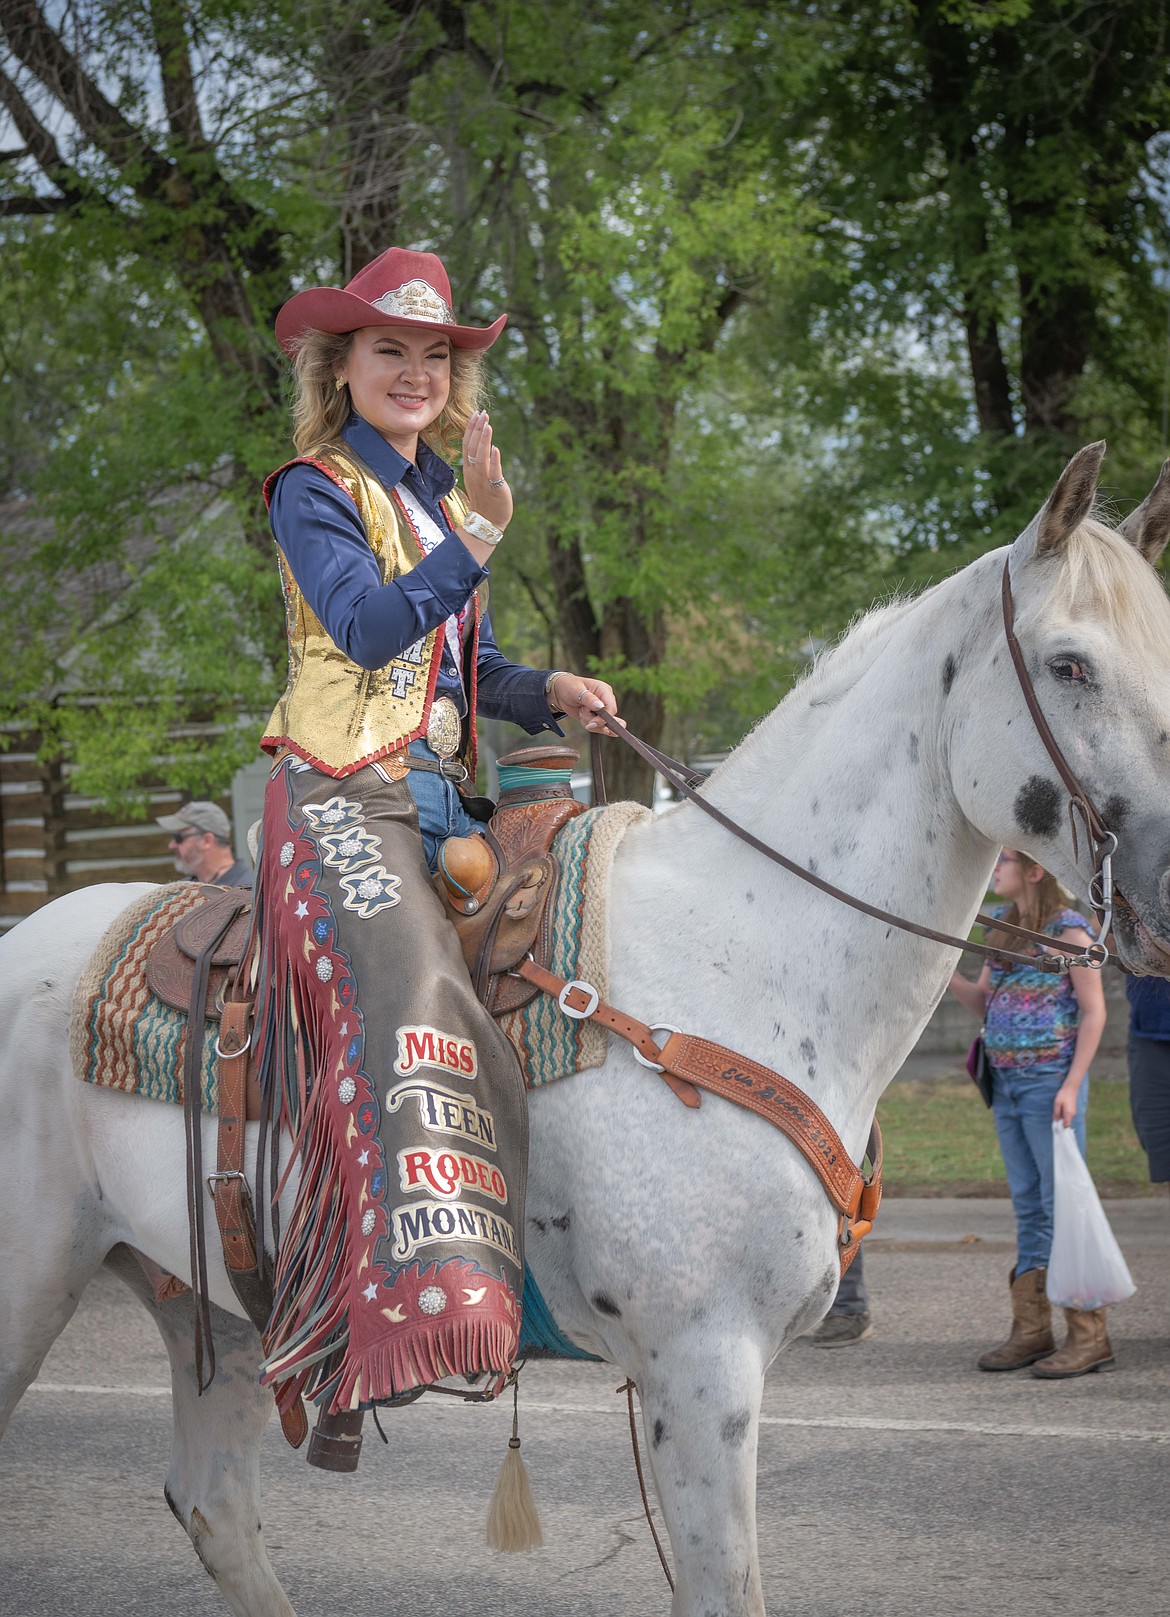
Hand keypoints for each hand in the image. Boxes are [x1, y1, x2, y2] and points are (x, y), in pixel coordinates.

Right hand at [461, 410, 512, 531]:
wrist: (487, 522)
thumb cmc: (485, 500)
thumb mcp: (479, 478)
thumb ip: (482, 463)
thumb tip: (490, 447)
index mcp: (470, 469)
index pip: (467, 445)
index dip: (470, 429)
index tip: (475, 414)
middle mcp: (474, 472)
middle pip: (473, 447)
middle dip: (477, 429)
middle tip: (482, 413)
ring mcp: (483, 480)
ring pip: (481, 457)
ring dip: (484, 440)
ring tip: (487, 424)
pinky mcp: (494, 488)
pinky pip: (493, 473)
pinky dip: (494, 460)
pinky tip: (496, 448)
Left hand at [550, 673, 619, 731]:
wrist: (561, 692)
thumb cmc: (569, 686)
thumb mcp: (577, 691)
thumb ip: (589, 699)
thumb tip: (600, 707)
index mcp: (604, 690)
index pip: (611, 708)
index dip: (604, 718)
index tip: (592, 723)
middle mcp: (605, 700)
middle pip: (608, 719)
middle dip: (594, 721)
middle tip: (582, 715)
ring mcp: (602, 709)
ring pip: (602, 725)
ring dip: (589, 723)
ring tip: (581, 712)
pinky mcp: (597, 716)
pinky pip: (598, 727)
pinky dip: (591, 727)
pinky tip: (591, 723)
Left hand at [1053, 1081, 1079, 1127]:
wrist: (1070, 1088)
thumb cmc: (1063, 1095)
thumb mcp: (1057, 1104)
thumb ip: (1056, 1113)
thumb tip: (1055, 1121)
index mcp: (1068, 1114)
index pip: (1066, 1126)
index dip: (1061, 1128)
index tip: (1055, 1127)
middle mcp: (1072, 1115)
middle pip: (1066, 1123)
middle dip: (1060, 1123)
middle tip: (1054, 1119)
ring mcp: (1073, 1112)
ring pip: (1066, 1119)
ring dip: (1061, 1118)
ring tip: (1055, 1114)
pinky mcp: (1072, 1110)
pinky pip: (1067, 1116)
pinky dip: (1063, 1115)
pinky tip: (1059, 1110)